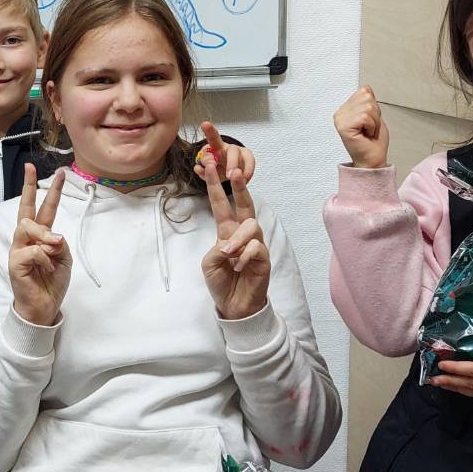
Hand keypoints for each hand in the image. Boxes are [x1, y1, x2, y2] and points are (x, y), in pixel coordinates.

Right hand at [8, 164, 69, 325]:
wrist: (43, 307)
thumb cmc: (51, 282)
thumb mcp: (63, 258)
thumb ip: (58, 242)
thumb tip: (51, 236)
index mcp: (40, 236)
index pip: (43, 209)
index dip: (49, 191)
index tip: (58, 173)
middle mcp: (26, 239)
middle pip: (25, 208)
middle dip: (28, 186)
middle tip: (29, 167)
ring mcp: (18, 249)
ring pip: (28, 226)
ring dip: (45, 235)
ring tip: (54, 248)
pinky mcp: (15, 262)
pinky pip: (33, 251)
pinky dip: (45, 259)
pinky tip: (46, 270)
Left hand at [193, 120, 255, 186]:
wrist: (229, 175)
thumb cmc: (218, 169)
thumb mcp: (209, 171)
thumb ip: (202, 170)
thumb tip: (197, 168)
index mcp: (216, 147)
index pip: (212, 138)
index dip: (209, 131)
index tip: (205, 124)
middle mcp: (229, 148)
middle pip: (232, 150)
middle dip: (231, 163)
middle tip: (228, 175)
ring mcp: (240, 152)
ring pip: (242, 157)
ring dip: (239, 168)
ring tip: (234, 178)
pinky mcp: (249, 159)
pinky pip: (250, 164)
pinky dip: (247, 172)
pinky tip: (244, 179)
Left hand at [200, 154, 269, 319]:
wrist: (234, 305)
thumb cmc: (222, 281)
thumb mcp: (209, 263)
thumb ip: (217, 249)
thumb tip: (230, 243)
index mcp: (226, 232)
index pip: (221, 204)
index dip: (215, 186)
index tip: (208, 166)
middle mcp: (242, 234)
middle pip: (245, 204)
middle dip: (240, 186)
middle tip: (234, 172)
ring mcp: (255, 244)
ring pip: (250, 226)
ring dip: (237, 239)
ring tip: (228, 254)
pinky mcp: (264, 258)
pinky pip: (256, 248)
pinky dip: (245, 257)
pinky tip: (239, 268)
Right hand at [334, 86, 389, 168]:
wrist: (372, 160)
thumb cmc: (373, 141)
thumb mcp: (374, 115)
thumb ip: (368, 101)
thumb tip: (366, 87)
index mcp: (345, 109)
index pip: (364, 91)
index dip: (374, 106)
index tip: (370, 122)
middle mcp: (339, 113)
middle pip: (366, 97)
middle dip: (375, 113)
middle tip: (370, 128)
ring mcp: (340, 120)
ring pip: (367, 106)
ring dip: (374, 121)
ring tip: (368, 132)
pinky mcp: (343, 127)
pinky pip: (365, 116)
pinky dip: (372, 126)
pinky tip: (366, 135)